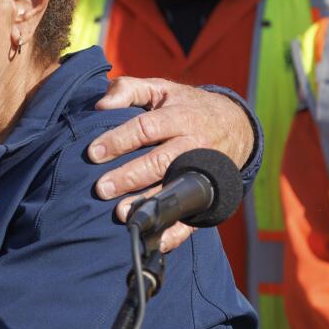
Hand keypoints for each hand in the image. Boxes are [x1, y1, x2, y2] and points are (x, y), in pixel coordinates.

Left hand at [87, 77, 253, 251]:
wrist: (235, 124)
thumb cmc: (184, 105)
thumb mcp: (160, 88)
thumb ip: (128, 89)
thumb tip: (100, 104)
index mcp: (180, 117)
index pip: (145, 128)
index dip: (118, 140)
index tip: (93, 153)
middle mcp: (194, 144)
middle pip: (160, 161)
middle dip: (129, 176)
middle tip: (101, 188)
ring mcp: (203, 171)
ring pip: (174, 189)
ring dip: (147, 203)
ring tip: (120, 212)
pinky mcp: (208, 194)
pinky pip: (194, 215)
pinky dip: (176, 232)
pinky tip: (154, 239)